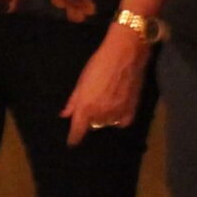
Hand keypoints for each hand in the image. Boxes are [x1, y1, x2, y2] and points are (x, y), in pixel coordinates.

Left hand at [61, 27, 150, 144]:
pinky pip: (122, 122)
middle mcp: (100, 115)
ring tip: (106, 101)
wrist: (125, 53)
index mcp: (85, 108)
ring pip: (107, 123)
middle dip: (90, 119)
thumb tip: (65, 115)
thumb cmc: (99, 63)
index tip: (72, 142)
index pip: (77, 132)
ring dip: (104, 117)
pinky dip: (119, 118)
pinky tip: (118, 108)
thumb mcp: (81, 81)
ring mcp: (117, 114)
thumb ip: (73, 101)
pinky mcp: (131, 111)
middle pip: (93, 126)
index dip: (74, 138)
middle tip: (93, 103)